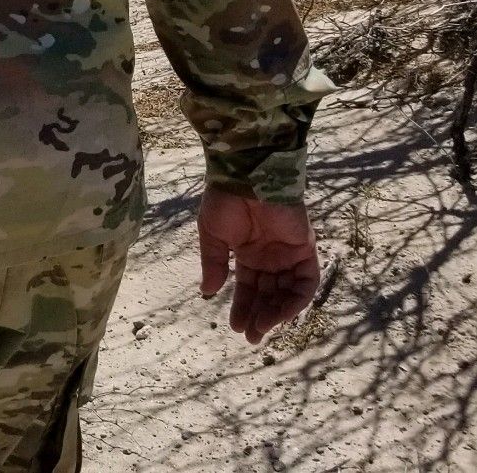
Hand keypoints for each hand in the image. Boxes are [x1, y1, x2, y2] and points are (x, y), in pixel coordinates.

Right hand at [198, 189, 319, 342]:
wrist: (246, 177)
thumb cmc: (225, 202)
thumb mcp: (212, 235)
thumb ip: (214, 264)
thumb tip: (208, 292)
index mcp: (248, 253)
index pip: (249, 287)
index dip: (242, 307)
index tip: (234, 327)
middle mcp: (271, 258)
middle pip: (268, 294)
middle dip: (260, 316)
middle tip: (250, 337)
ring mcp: (290, 255)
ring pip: (287, 293)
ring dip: (276, 313)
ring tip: (262, 328)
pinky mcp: (306, 251)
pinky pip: (306, 283)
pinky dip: (295, 301)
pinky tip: (280, 314)